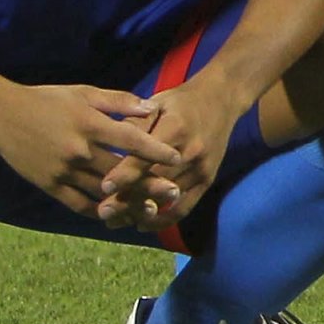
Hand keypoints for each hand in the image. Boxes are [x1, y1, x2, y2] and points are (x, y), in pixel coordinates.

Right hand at [0, 80, 181, 218]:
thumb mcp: (84, 93)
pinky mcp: (49, 185)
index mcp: (90, 124)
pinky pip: (78, 204)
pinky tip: (116, 214)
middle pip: (121, 172)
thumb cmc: (47, 100)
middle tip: (174, 192)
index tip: (176, 158)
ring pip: (101, 192)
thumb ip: (119, 101)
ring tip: (151, 210)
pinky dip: (98, 211)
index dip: (155, 150)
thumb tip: (152, 108)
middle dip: (149, 183)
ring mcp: (63, 171)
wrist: (2, 115)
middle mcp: (79, 150)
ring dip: (127, 202)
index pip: (130, 140)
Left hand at [96, 77, 241, 232]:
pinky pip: (184, 207)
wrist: (221, 100)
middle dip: (127, 199)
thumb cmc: (181, 101)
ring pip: (166, 198)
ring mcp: (201, 168)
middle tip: (102, 212)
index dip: (125, 173)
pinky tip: (142, 223)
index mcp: (176, 127)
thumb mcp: (156, 103)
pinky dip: (163, 220)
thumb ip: (134, 124)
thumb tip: (109, 144)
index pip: (147, 156)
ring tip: (114, 221)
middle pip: (156, 182)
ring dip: (139, 212)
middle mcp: (191, 151)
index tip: (104, 187)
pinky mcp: (207, 180)